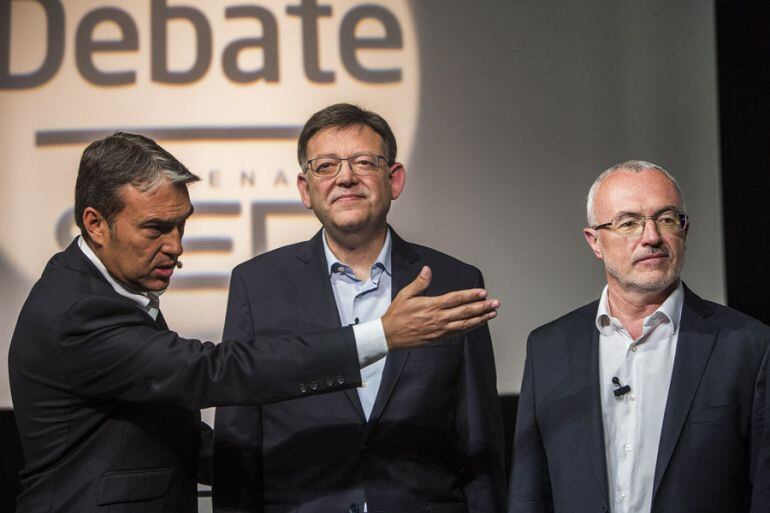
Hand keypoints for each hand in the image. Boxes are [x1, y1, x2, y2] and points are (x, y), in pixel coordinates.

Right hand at [381, 266, 498, 349]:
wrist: (390, 335)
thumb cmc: (397, 314)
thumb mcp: (405, 294)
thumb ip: (419, 283)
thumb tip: (428, 270)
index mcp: (432, 305)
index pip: (456, 299)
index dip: (471, 295)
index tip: (483, 293)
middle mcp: (439, 318)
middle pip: (465, 312)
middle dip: (482, 307)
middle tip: (495, 303)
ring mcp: (440, 330)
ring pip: (465, 324)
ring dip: (480, 318)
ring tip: (492, 314)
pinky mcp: (439, 338)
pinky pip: (459, 332)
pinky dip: (470, 327)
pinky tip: (478, 323)